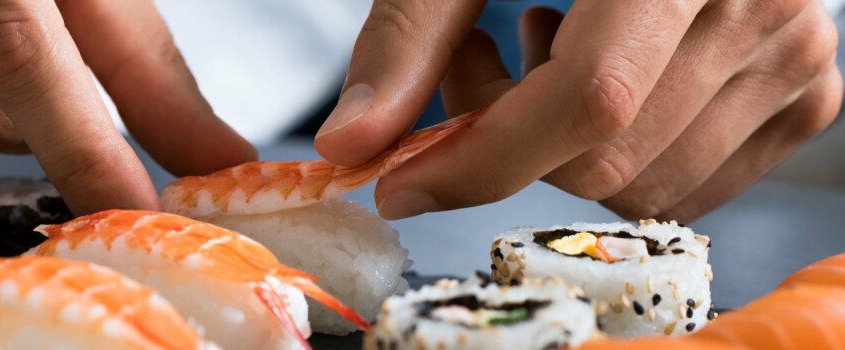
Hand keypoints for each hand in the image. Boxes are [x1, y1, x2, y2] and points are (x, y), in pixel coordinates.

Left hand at [315, 0, 840, 221]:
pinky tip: (601, 70)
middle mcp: (762, 3)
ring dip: (559, 146)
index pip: (588, 103)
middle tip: (475, 58)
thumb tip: (350, 143)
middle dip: (506, 139)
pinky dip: (622, 153)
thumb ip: (408, 35)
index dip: (480, 161)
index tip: (399, 184)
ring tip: (541, 47)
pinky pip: (690, 183)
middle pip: (604, 159)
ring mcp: (796, 52)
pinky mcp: (805, 89)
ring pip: (642, 185)